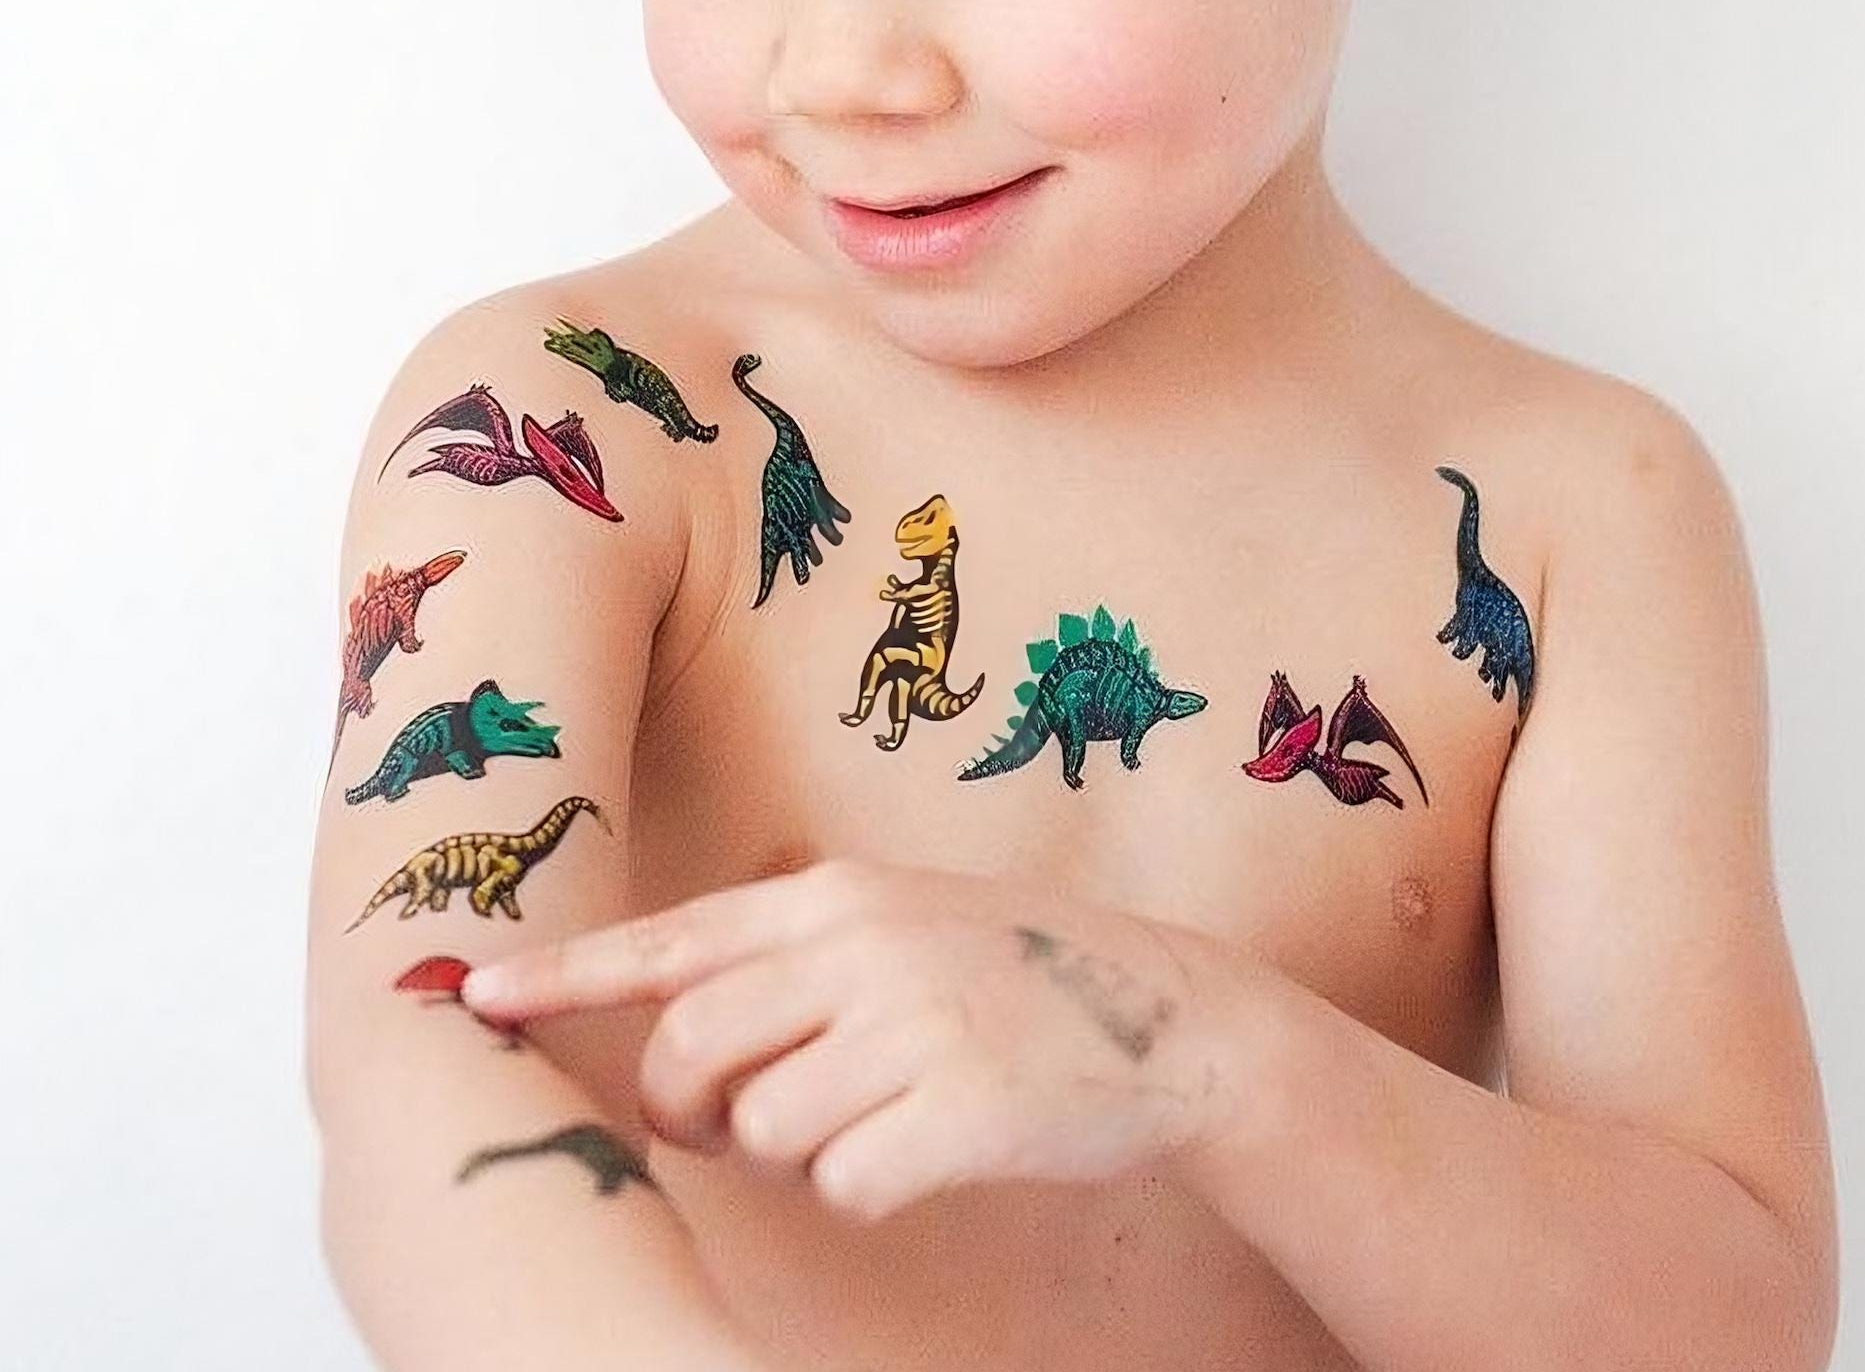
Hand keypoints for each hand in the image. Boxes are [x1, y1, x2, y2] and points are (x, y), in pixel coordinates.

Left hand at [459, 856, 1276, 1221]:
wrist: (1170, 1019)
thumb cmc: (1018, 974)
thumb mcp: (906, 922)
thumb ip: (798, 955)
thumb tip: (679, 1029)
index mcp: (838, 898)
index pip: (672, 937)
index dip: (565, 974)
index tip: (472, 994)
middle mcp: (862, 947)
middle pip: (689, 1049)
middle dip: (686, 1109)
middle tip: (736, 1124)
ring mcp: (912, 1023)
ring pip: (761, 1129)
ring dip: (791, 1155)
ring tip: (866, 1121)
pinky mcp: (956, 1105)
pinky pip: (844, 1183)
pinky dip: (866, 1188)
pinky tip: (928, 1149)